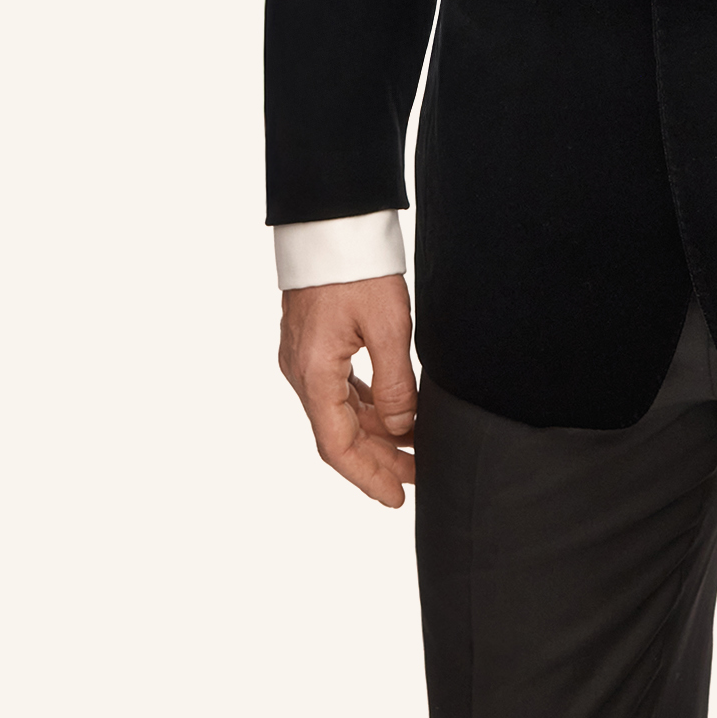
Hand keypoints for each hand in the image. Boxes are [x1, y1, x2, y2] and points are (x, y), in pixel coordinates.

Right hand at [278, 274, 417, 506]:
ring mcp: (303, 359)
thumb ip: (395, 384)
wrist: (331, 220)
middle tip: (416, 478)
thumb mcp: (389, 326)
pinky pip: (338, 390)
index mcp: (314, 373)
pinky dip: (364, 408)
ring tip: (412, 449)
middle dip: (377, 460)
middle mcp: (300, 372)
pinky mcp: (312, 344)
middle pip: (338, 434)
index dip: (368, 476)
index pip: (337, 446)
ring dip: (373, 434)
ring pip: (338, 413)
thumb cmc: (357, 266)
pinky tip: (390, 415)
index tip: (396, 497)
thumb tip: (402, 430)